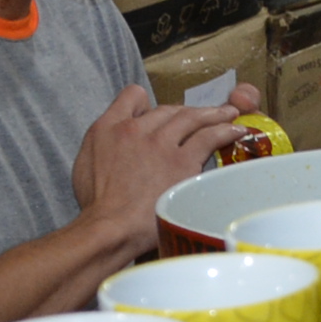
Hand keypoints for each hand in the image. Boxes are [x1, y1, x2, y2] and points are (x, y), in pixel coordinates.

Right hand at [72, 86, 240, 250]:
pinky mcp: (183, 161)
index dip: (146, 102)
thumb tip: (119, 137)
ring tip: (228, 114)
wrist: (110, 225)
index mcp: (110, 127)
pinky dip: (225, 130)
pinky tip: (235, 131)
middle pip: (168, 109)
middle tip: (202, 116)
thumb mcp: (85, 163)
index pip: (132, 96)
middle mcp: (137, 129)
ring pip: (192, 118)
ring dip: (213, 114)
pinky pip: (209, 137)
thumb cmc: (96, 203)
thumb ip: (103, 142)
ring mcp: (162, 144)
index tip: (157, 114)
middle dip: (186, 112)